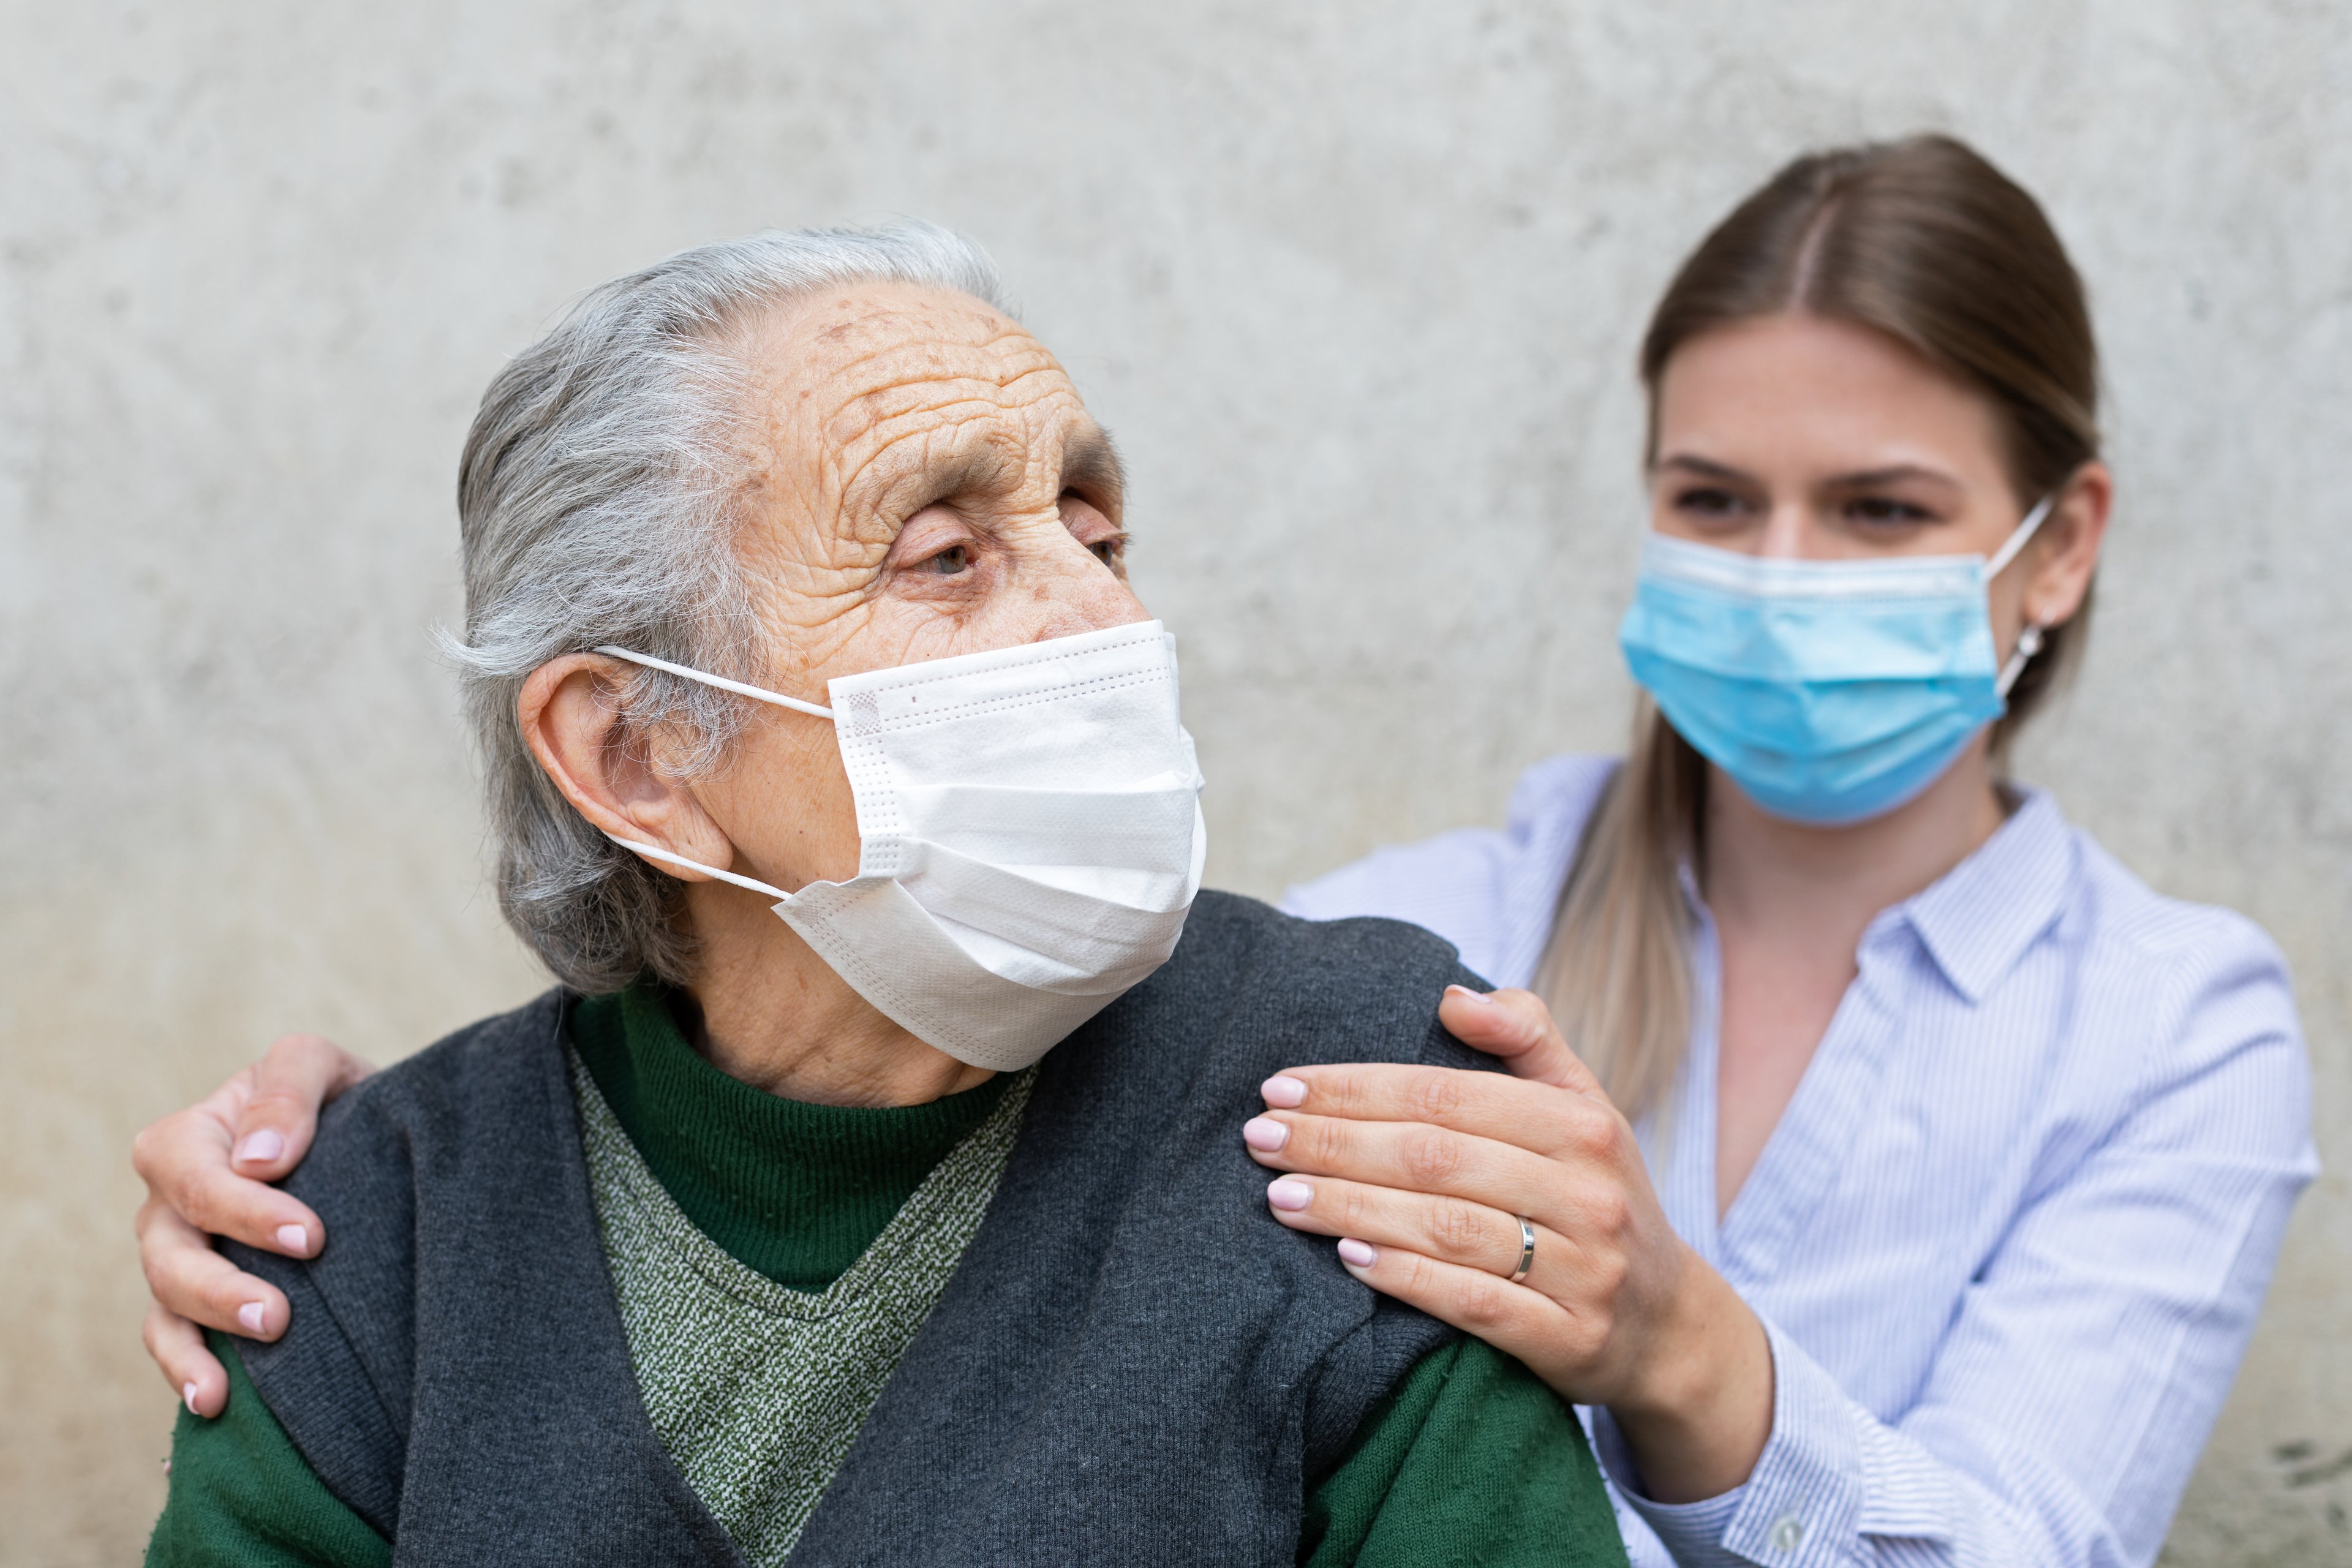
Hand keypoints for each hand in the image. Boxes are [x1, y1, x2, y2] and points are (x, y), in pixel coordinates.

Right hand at [132, 1034, 372, 1416]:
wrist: (361, 1142)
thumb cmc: (333, 1099)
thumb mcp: (317, 1067)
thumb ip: (287, 1090)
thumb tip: (261, 1158)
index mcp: (189, 1139)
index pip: (194, 1177)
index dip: (246, 1211)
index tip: (311, 1239)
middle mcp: (169, 1204)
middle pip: (171, 1251)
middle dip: (220, 1288)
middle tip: (278, 1317)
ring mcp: (176, 1257)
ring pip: (166, 1302)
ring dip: (203, 1338)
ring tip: (237, 1378)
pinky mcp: (195, 1304)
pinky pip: (172, 1342)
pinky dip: (187, 1372)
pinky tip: (214, 1403)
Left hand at [1241, 985, 1772, 1502]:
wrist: (1670, 1326)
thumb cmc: (1598, 1196)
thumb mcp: (1585, 1108)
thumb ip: (1528, 1039)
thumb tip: (1454, 996)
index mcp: (1582, 1124)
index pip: (1448, 1094)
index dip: (1358, 1088)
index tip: (1282, 1087)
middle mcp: (1587, 1192)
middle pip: (1436, 1157)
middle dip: (1336, 1143)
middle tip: (1259, 1137)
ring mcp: (1583, 1269)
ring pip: (1446, 1227)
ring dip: (1351, 1208)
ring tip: (1281, 1196)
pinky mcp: (1569, 1339)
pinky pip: (1474, 1304)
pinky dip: (1405, 1278)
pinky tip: (1347, 1259)